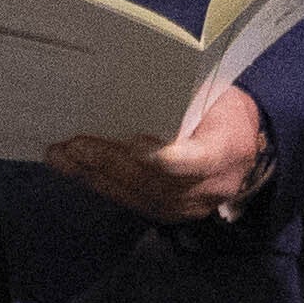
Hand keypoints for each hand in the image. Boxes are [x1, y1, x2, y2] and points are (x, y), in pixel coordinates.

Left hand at [48, 86, 270, 223]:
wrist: (243, 147)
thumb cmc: (222, 112)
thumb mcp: (215, 96)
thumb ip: (182, 100)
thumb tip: (129, 88)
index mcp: (226, 151)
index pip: (193, 160)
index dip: (163, 158)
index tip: (132, 144)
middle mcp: (208, 187)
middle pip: (153, 180)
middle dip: (110, 162)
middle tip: (75, 144)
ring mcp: (186, 207)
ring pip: (134, 194)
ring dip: (93, 175)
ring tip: (60, 155)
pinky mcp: (167, 214)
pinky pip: (129, 201)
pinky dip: (98, 183)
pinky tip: (71, 168)